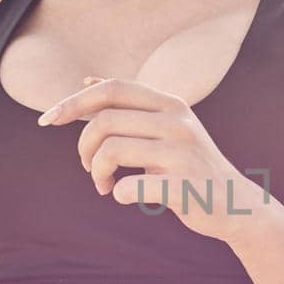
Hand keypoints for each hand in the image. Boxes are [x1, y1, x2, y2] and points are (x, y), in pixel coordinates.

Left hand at [38, 76, 277, 242]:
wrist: (236, 204)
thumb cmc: (190, 166)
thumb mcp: (167, 126)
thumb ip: (131, 104)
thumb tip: (87, 78)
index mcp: (171, 103)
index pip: (113, 88)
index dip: (74, 101)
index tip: (47, 120)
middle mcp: (179, 121)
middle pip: (105, 120)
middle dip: (83, 147)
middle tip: (87, 167)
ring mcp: (183, 153)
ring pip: (110, 151)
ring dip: (96, 172)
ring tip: (103, 185)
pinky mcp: (184, 186)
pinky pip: (129, 187)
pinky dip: (116, 193)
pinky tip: (123, 196)